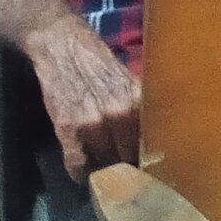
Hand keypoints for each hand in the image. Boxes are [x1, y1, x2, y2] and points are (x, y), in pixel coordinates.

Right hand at [23, 16, 142, 180]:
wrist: (64, 47)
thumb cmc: (99, 63)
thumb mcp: (129, 81)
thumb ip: (139, 106)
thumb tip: (156, 135)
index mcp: (139, 100)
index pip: (150, 142)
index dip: (147, 156)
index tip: (148, 166)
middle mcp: (120, 112)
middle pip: (127, 155)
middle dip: (126, 165)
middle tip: (125, 173)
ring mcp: (93, 121)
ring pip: (104, 162)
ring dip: (103, 169)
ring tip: (104, 172)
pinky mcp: (68, 127)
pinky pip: (77, 162)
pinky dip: (79, 171)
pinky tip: (82, 172)